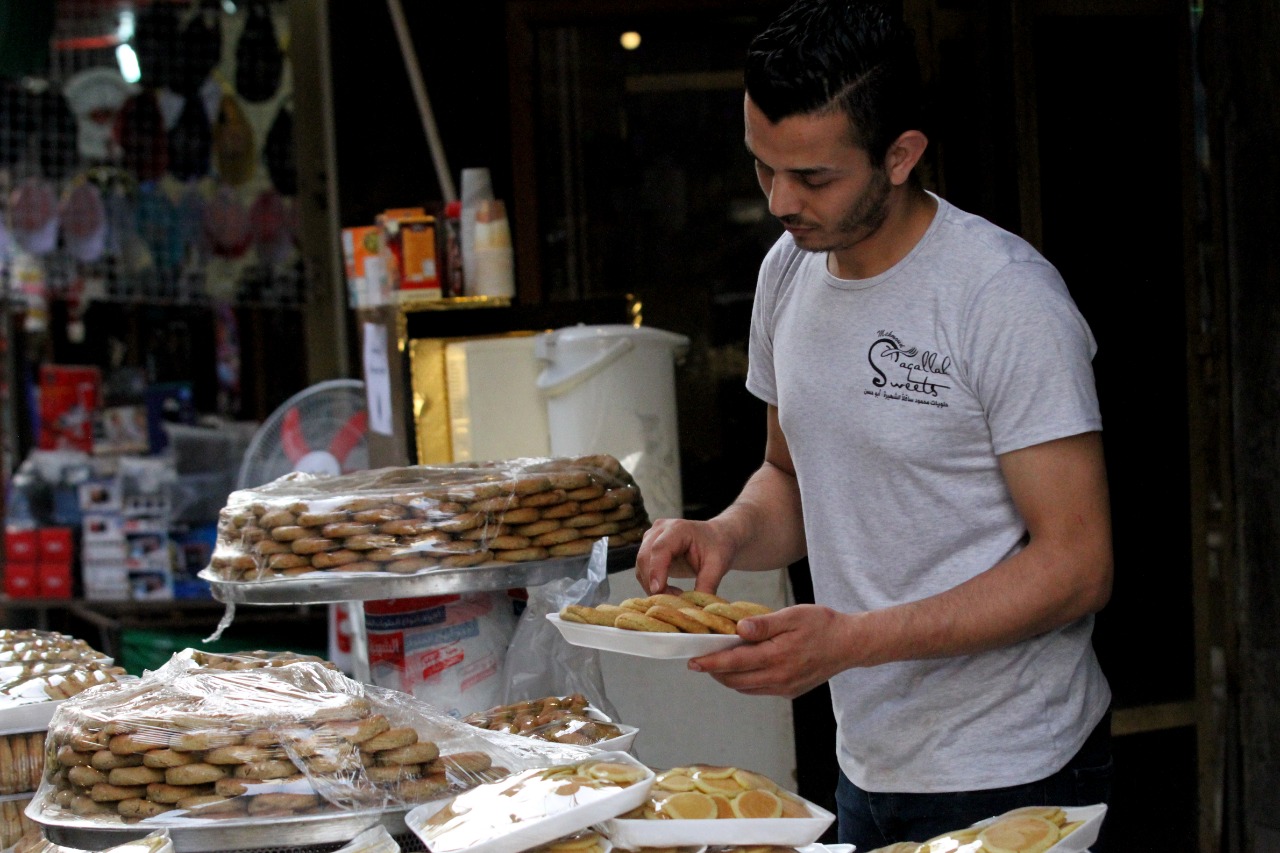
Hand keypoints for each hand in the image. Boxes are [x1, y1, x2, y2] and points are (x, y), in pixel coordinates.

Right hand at [635, 517, 737, 595]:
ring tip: (673, 598)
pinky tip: (668, 592)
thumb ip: (707, 585)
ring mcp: (651, 538)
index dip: (656, 570)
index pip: (660, 548)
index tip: (657, 590)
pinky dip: (651, 584)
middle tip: (669, 602)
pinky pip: (643, 570)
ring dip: (651, 586)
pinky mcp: (648, 549)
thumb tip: (695, 608)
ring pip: (641, 566)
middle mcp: (660, 530)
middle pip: (645, 557)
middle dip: (653, 582)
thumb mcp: (717, 566)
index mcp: (678, 528)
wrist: (717, 539)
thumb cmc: (718, 548)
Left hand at [687, 604, 856, 698]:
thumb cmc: (823, 624)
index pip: (734, 663)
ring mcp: (785, 687)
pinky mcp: (790, 690)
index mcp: (777, 657)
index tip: (692, 661)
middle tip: (699, 660)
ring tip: (717, 662)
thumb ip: (764, 624)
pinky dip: (744, 681)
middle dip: (714, 671)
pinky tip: (741, 667)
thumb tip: (738, 629)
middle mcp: (779, 678)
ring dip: (728, 677)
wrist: (850, 644)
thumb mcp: (793, 615)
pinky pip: (759, 689)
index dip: (710, 663)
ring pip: (745, 687)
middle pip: (735, 680)